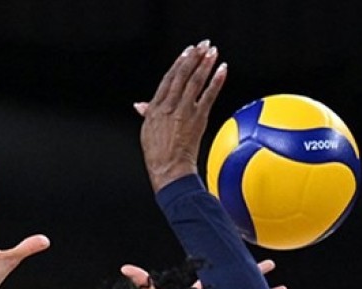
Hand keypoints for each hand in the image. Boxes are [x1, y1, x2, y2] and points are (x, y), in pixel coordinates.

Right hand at [135, 41, 225, 193]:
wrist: (168, 170)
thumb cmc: (158, 155)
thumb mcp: (147, 131)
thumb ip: (147, 114)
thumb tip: (140, 105)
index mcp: (155, 108)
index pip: (168, 79)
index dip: (178, 64)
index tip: (186, 52)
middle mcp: (169, 106)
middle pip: (182, 75)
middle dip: (193, 57)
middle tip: (202, 45)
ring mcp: (184, 111)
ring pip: (194, 81)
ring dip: (204, 64)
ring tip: (212, 51)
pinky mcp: (197, 118)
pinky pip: (209, 95)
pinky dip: (216, 81)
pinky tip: (222, 69)